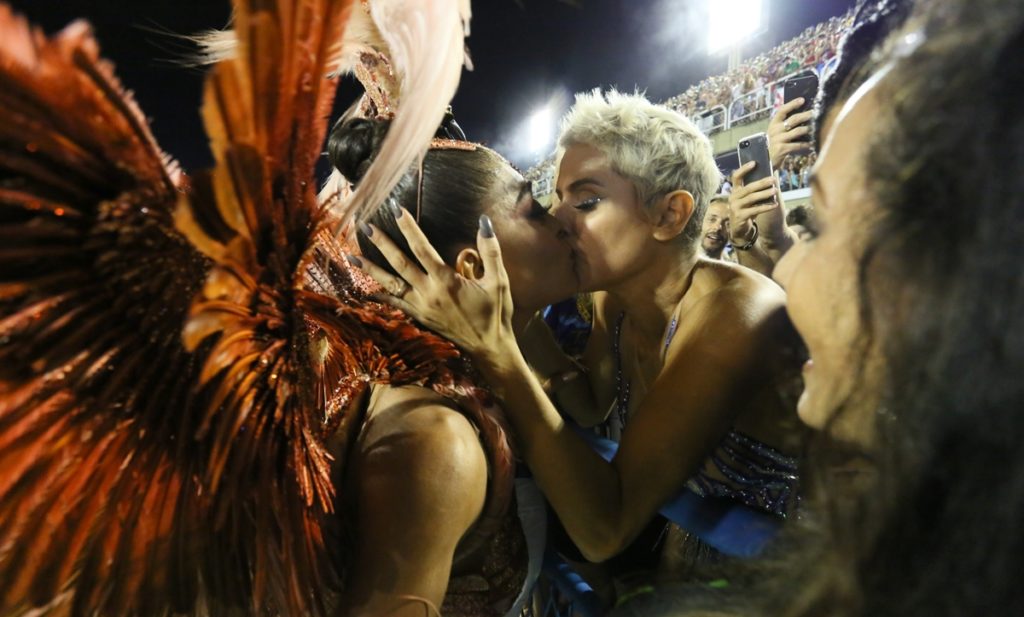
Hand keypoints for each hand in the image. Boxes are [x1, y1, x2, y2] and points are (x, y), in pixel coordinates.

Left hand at [349, 210, 515, 362]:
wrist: (489, 347)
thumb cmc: (495, 313)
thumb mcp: (498, 281)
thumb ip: (491, 251)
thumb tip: (484, 222)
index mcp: (446, 280)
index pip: (422, 247)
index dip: (408, 227)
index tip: (397, 209)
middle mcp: (428, 293)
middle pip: (399, 263)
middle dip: (381, 243)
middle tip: (365, 227)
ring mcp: (420, 307)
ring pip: (390, 285)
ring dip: (370, 270)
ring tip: (351, 257)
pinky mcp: (419, 318)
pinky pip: (394, 305)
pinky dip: (379, 297)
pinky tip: (365, 290)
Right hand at [729, 162, 781, 245]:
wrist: (739, 230)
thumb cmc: (746, 211)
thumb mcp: (748, 201)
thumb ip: (754, 191)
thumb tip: (771, 179)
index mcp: (734, 191)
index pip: (736, 177)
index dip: (744, 169)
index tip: (754, 163)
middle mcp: (733, 198)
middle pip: (748, 188)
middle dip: (762, 183)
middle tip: (773, 179)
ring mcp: (735, 207)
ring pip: (752, 198)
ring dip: (765, 194)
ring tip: (775, 190)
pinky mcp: (740, 216)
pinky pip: (755, 210)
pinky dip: (766, 207)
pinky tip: (775, 204)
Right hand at [767, 97, 812, 168]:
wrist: (763, 161)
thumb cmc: (772, 146)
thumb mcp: (775, 134)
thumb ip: (784, 126)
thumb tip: (801, 117)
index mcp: (773, 124)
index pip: (782, 110)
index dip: (792, 104)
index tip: (802, 100)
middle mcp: (775, 130)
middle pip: (793, 119)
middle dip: (806, 115)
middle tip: (815, 113)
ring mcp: (778, 139)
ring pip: (797, 131)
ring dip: (807, 129)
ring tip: (815, 128)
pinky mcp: (782, 149)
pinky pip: (798, 145)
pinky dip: (806, 144)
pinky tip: (811, 144)